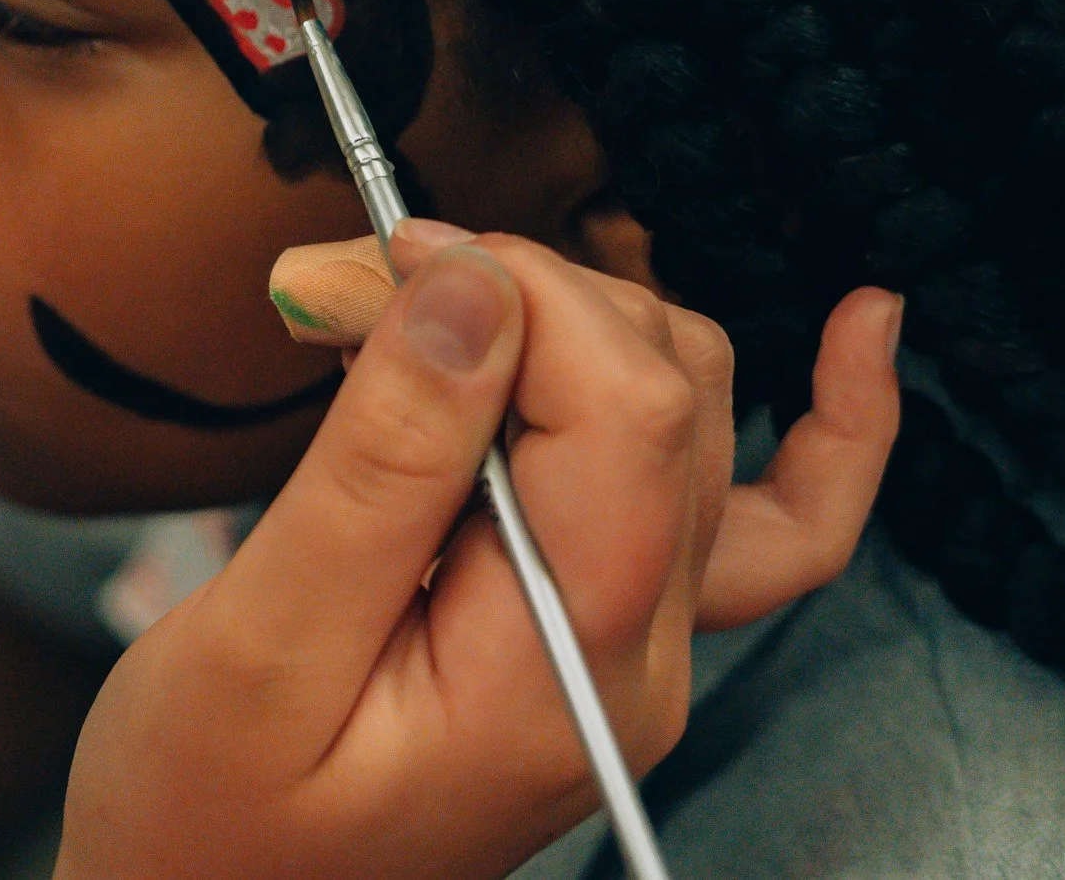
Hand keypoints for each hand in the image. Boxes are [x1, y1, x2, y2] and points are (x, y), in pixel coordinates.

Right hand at [51, 222, 901, 879]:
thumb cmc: (205, 808)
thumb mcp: (260, 641)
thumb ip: (377, 465)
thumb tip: (469, 286)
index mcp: (564, 667)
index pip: (627, 406)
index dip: (516, 288)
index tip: (376, 256)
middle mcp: (643, 656)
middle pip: (664, 387)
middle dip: (511, 290)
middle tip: (338, 282)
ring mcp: (645, 646)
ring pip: (691, 407)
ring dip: (563, 316)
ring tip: (399, 305)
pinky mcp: (615, 627)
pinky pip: (773, 514)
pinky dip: (820, 418)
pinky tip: (859, 329)